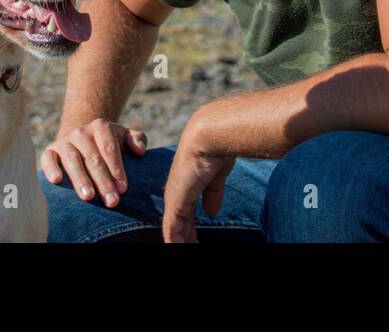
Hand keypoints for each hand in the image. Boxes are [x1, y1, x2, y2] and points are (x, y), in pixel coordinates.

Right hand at [40, 119, 147, 207]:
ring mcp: (64, 141)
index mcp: (101, 127)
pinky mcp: (50, 151)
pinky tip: (56, 180)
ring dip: (81, 179)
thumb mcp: (124, 137)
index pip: (110, 149)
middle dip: (103, 181)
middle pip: (93, 158)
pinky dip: (51, 168)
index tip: (123, 189)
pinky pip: (48, 158)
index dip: (117, 169)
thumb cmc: (108, 145)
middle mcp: (81, 132)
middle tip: (111, 201)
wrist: (81, 140)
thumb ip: (137, 139)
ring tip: (88, 197)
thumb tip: (139, 151)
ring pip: (72, 160)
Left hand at [162, 115, 235, 242]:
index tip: (195, 241)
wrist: (209, 136)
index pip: (186, 213)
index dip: (190, 229)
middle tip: (191, 248)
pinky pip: (172, 230)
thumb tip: (212, 212)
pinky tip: (176, 250)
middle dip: (186, 239)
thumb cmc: (217, 149)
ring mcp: (174, 198)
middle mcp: (177, 192)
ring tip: (185, 251)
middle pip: (180, 224)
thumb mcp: (216, 176)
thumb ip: (213, 193)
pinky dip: (174, 242)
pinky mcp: (175, 203)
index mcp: (187, 185)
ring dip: (181, 242)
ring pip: (174, 230)